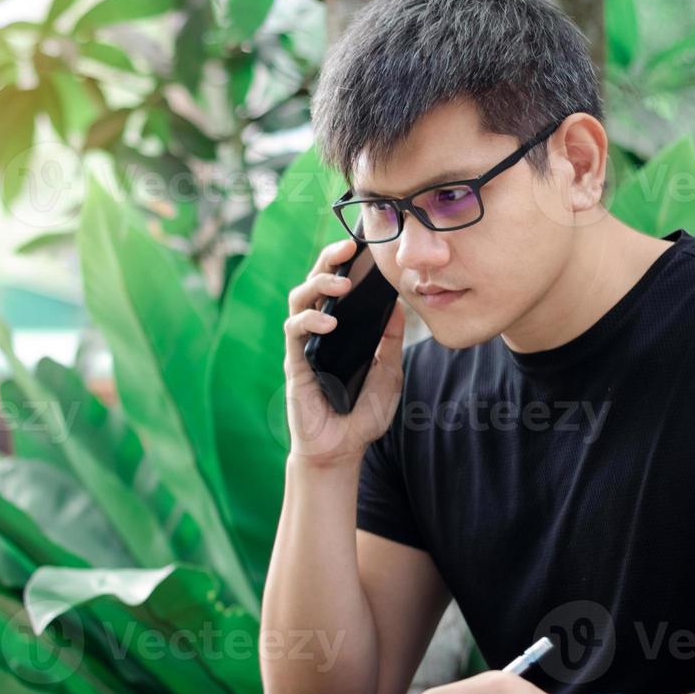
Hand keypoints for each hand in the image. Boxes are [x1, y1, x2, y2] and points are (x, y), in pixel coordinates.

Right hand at [283, 237, 406, 469]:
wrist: (342, 448)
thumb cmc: (362, 412)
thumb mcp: (389, 372)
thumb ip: (391, 341)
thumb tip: (399, 305)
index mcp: (341, 328)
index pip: (339, 287)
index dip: (346, 263)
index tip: (364, 245)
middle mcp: (318, 330)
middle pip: (315, 283)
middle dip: (328, 260)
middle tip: (347, 249)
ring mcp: (304, 345)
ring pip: (299, 299)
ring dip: (317, 284)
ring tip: (340, 284)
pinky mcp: (295, 362)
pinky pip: (294, 332)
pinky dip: (310, 320)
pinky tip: (328, 322)